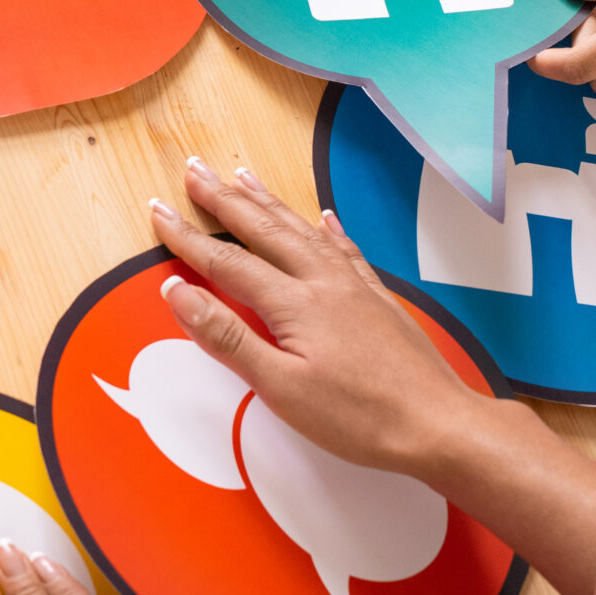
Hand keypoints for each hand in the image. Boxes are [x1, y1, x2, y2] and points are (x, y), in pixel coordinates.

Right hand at [147, 162, 490, 476]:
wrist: (437, 424)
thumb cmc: (359, 417)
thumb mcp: (280, 388)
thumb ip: (228, 337)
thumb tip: (179, 293)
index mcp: (295, 303)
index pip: (227, 262)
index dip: (187, 237)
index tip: (158, 211)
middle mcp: (324, 282)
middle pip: (263, 230)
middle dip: (223, 199)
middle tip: (194, 169)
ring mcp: (354, 286)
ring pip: (302, 230)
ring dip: (267, 202)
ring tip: (242, 177)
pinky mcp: (378, 298)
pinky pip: (344, 248)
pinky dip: (326, 228)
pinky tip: (323, 216)